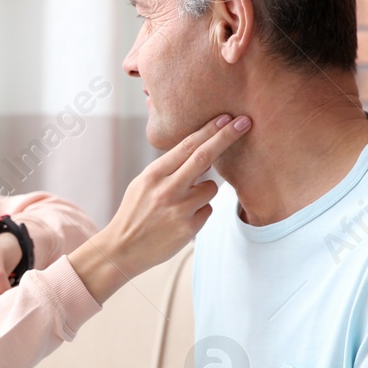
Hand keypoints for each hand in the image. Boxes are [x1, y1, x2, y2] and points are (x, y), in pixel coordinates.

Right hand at [71, 113, 250, 303]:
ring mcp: (179, 209)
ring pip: (211, 189)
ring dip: (205, 191)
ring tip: (183, 203)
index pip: (186, 146)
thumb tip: (200, 154)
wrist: (122, 248)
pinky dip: (200, 212)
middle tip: (244, 122)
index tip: (226, 118)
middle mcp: (167, 189)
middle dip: (226, 137)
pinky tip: (181, 220)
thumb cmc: (135, 212)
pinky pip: (207, 211)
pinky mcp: (189, 229)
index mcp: (154, 174)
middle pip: (204, 157)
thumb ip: (168, 169)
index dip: (209, 130)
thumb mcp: (143, 184)